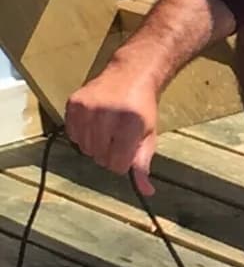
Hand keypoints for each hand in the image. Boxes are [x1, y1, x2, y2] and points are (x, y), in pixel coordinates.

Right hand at [65, 61, 159, 195]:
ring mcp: (88, 108)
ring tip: (107, 128)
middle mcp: (106, 115)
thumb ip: (143, 164)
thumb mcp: (149, 135)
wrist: (131, 74)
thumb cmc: (142, 108)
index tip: (128, 149)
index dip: (123, 162)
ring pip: (84, 149)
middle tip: (118, 136)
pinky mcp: (74, 103)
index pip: (117, 165)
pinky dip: (82, 134)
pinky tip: (94, 122)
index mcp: (129, 125)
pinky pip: (72, 134)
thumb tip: (146, 192)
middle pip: (100, 158)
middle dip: (109, 153)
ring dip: (95, 145)